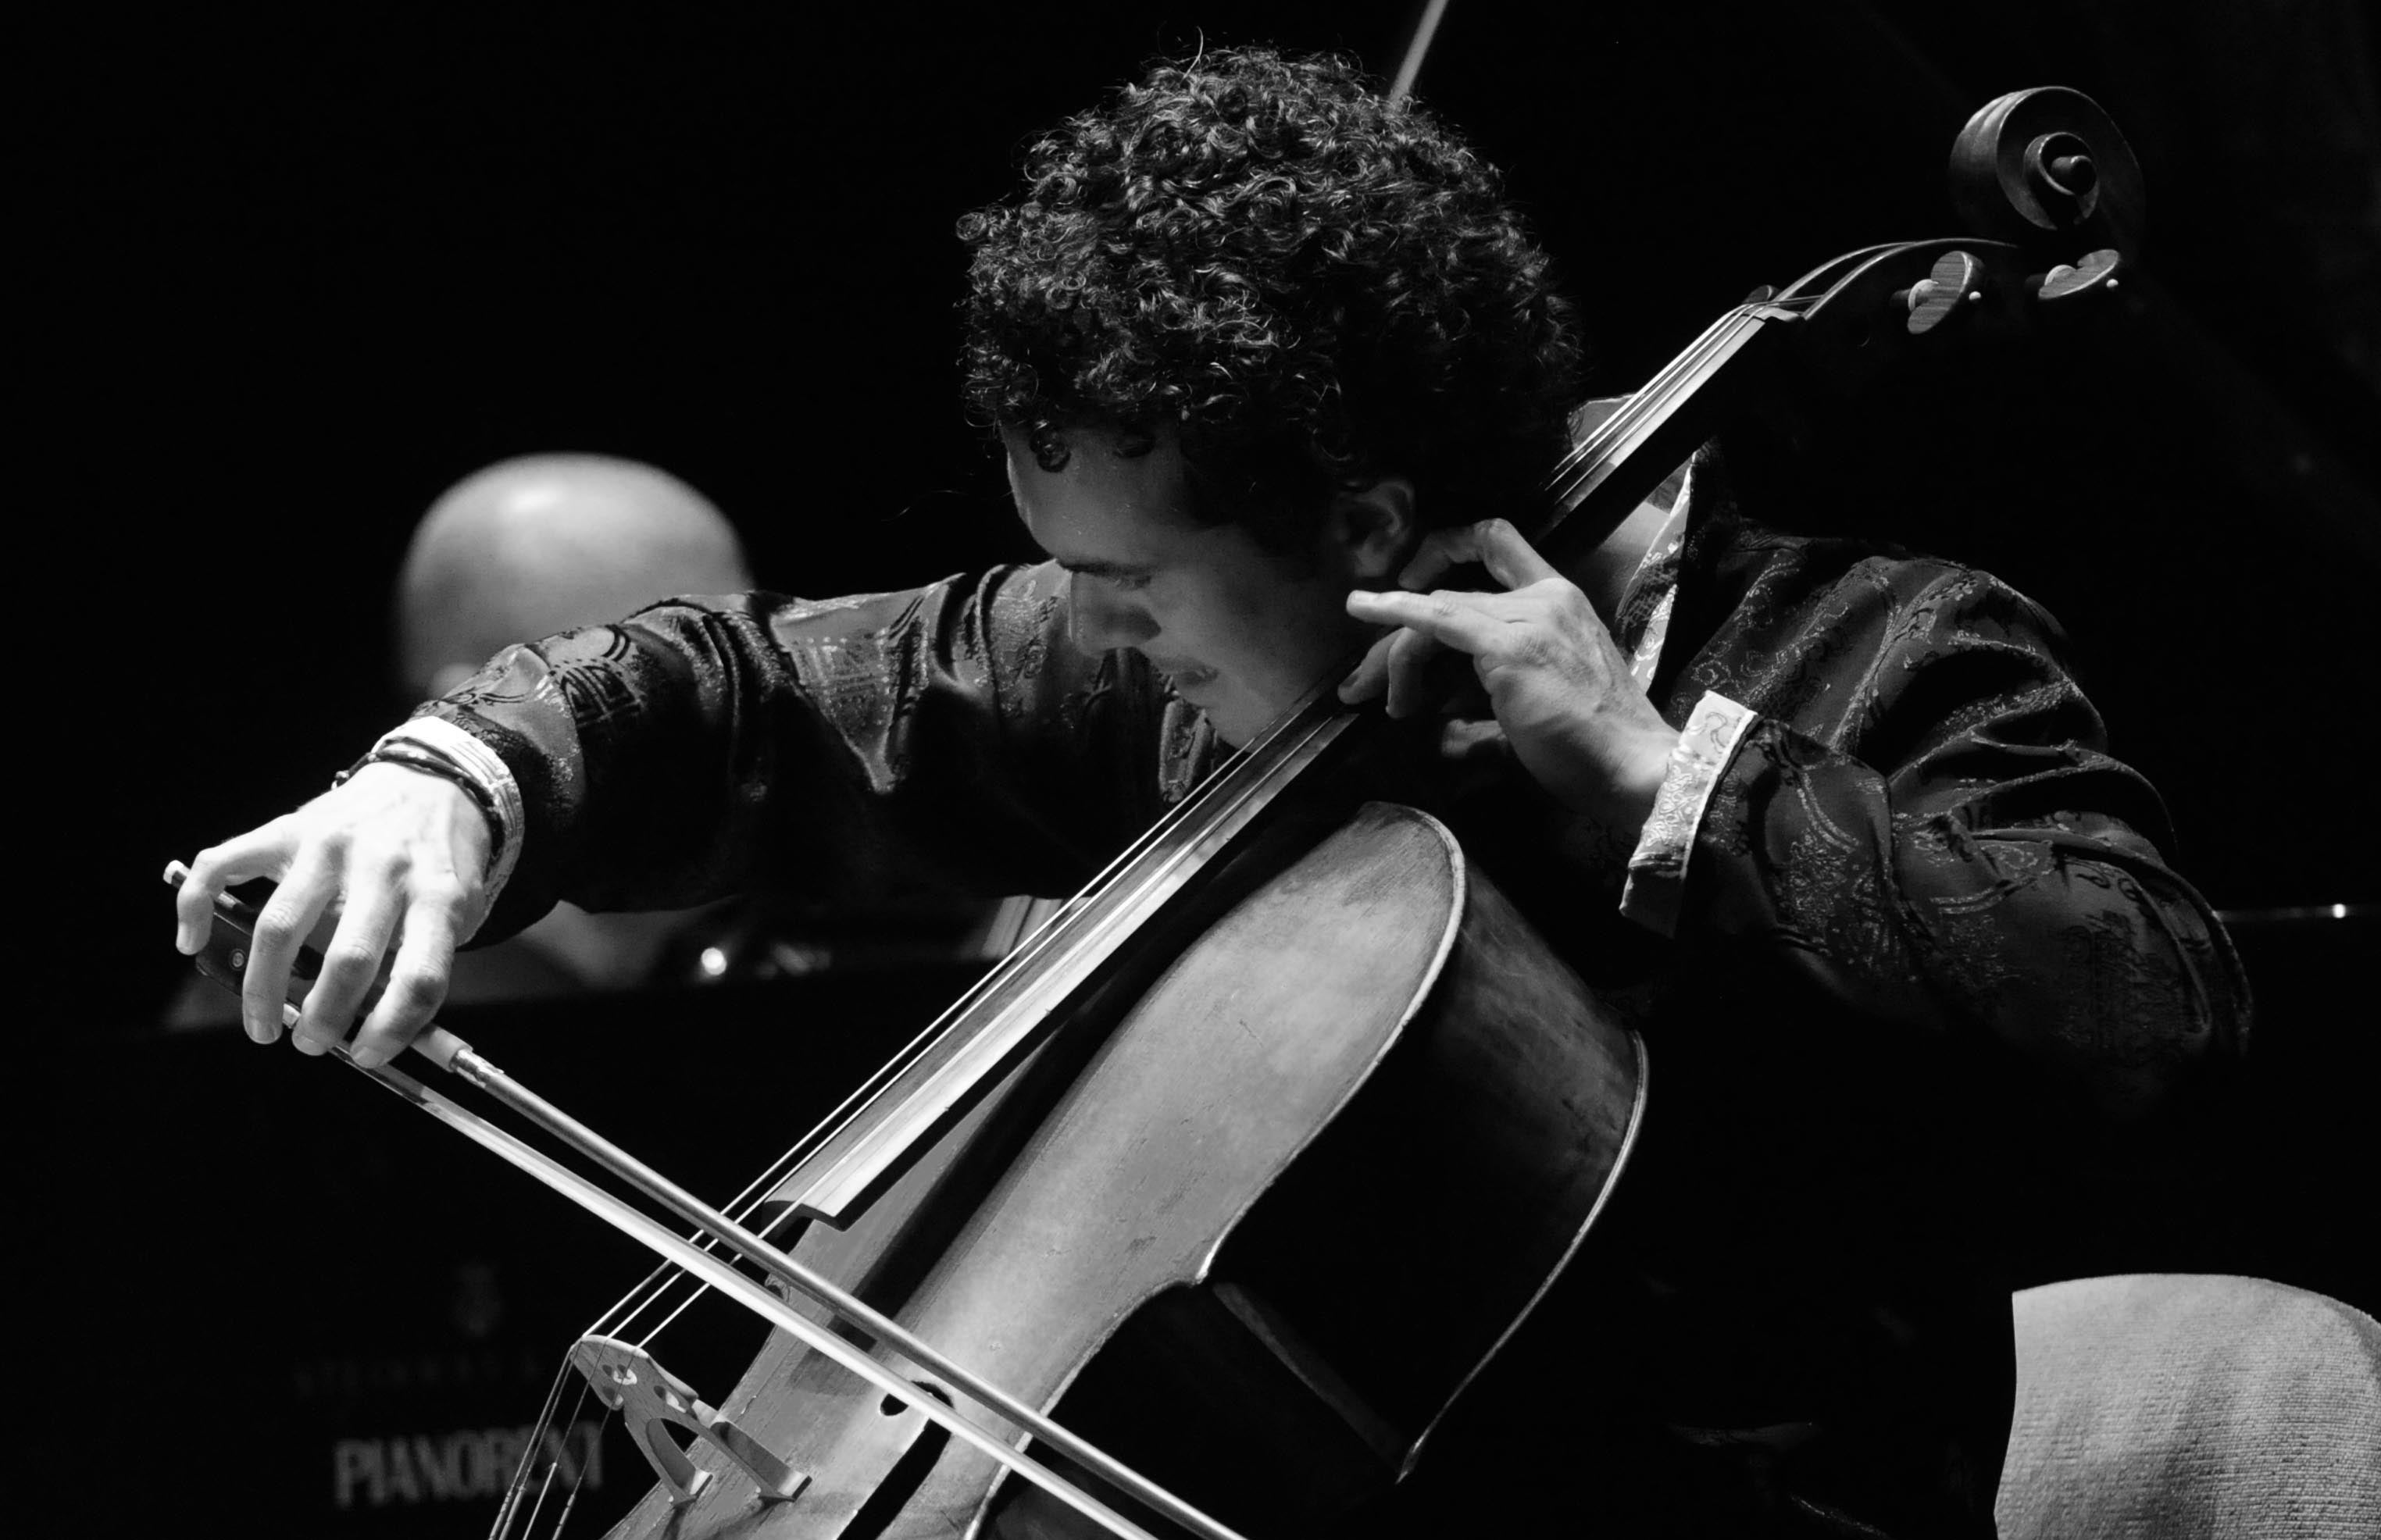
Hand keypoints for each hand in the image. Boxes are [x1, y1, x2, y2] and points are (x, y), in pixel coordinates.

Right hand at [173, 763, 491, 1066]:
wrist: (437, 781)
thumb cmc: (441, 861)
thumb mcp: (458, 912)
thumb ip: (422, 963)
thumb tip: (374, 1027)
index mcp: (437, 895)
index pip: (419, 977)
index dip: (392, 1028)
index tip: (368, 1054)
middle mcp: (383, 868)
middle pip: (348, 958)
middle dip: (324, 1016)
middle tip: (311, 1043)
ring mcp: (330, 846)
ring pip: (280, 927)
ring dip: (264, 987)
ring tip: (263, 1023)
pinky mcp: (288, 829)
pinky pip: (225, 866)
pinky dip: (197, 906)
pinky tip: (192, 942)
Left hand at [1339, 518, 1678, 834]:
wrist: (1633, 767)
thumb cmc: (1595, 751)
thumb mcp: (1536, 716)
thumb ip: (1486, 718)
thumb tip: (1443, 736)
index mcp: (1560, 603)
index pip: (1499, 544)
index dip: (1449, 548)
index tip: (1413, 577)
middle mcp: (1544, 597)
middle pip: (1450, 596)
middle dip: (1398, 639)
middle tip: (1362, 683)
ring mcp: (1527, 617)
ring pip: (1436, 614)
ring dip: (1396, 658)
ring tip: (1380, 702)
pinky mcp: (1508, 645)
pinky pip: (1437, 619)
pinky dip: (1395, 612)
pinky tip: (1361, 608)